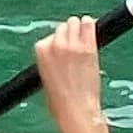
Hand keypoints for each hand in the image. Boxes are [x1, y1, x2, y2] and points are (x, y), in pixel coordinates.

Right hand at [34, 15, 105, 130]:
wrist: (76, 110)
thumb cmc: (60, 101)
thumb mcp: (46, 79)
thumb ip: (50, 61)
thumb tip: (59, 54)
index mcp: (41, 52)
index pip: (48, 37)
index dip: (56, 43)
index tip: (62, 50)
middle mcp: (55, 45)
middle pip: (62, 27)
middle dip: (68, 34)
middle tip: (75, 44)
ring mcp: (73, 45)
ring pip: (74, 22)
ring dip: (78, 28)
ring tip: (83, 35)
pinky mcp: (88, 48)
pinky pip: (89, 25)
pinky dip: (90, 25)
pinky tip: (91, 27)